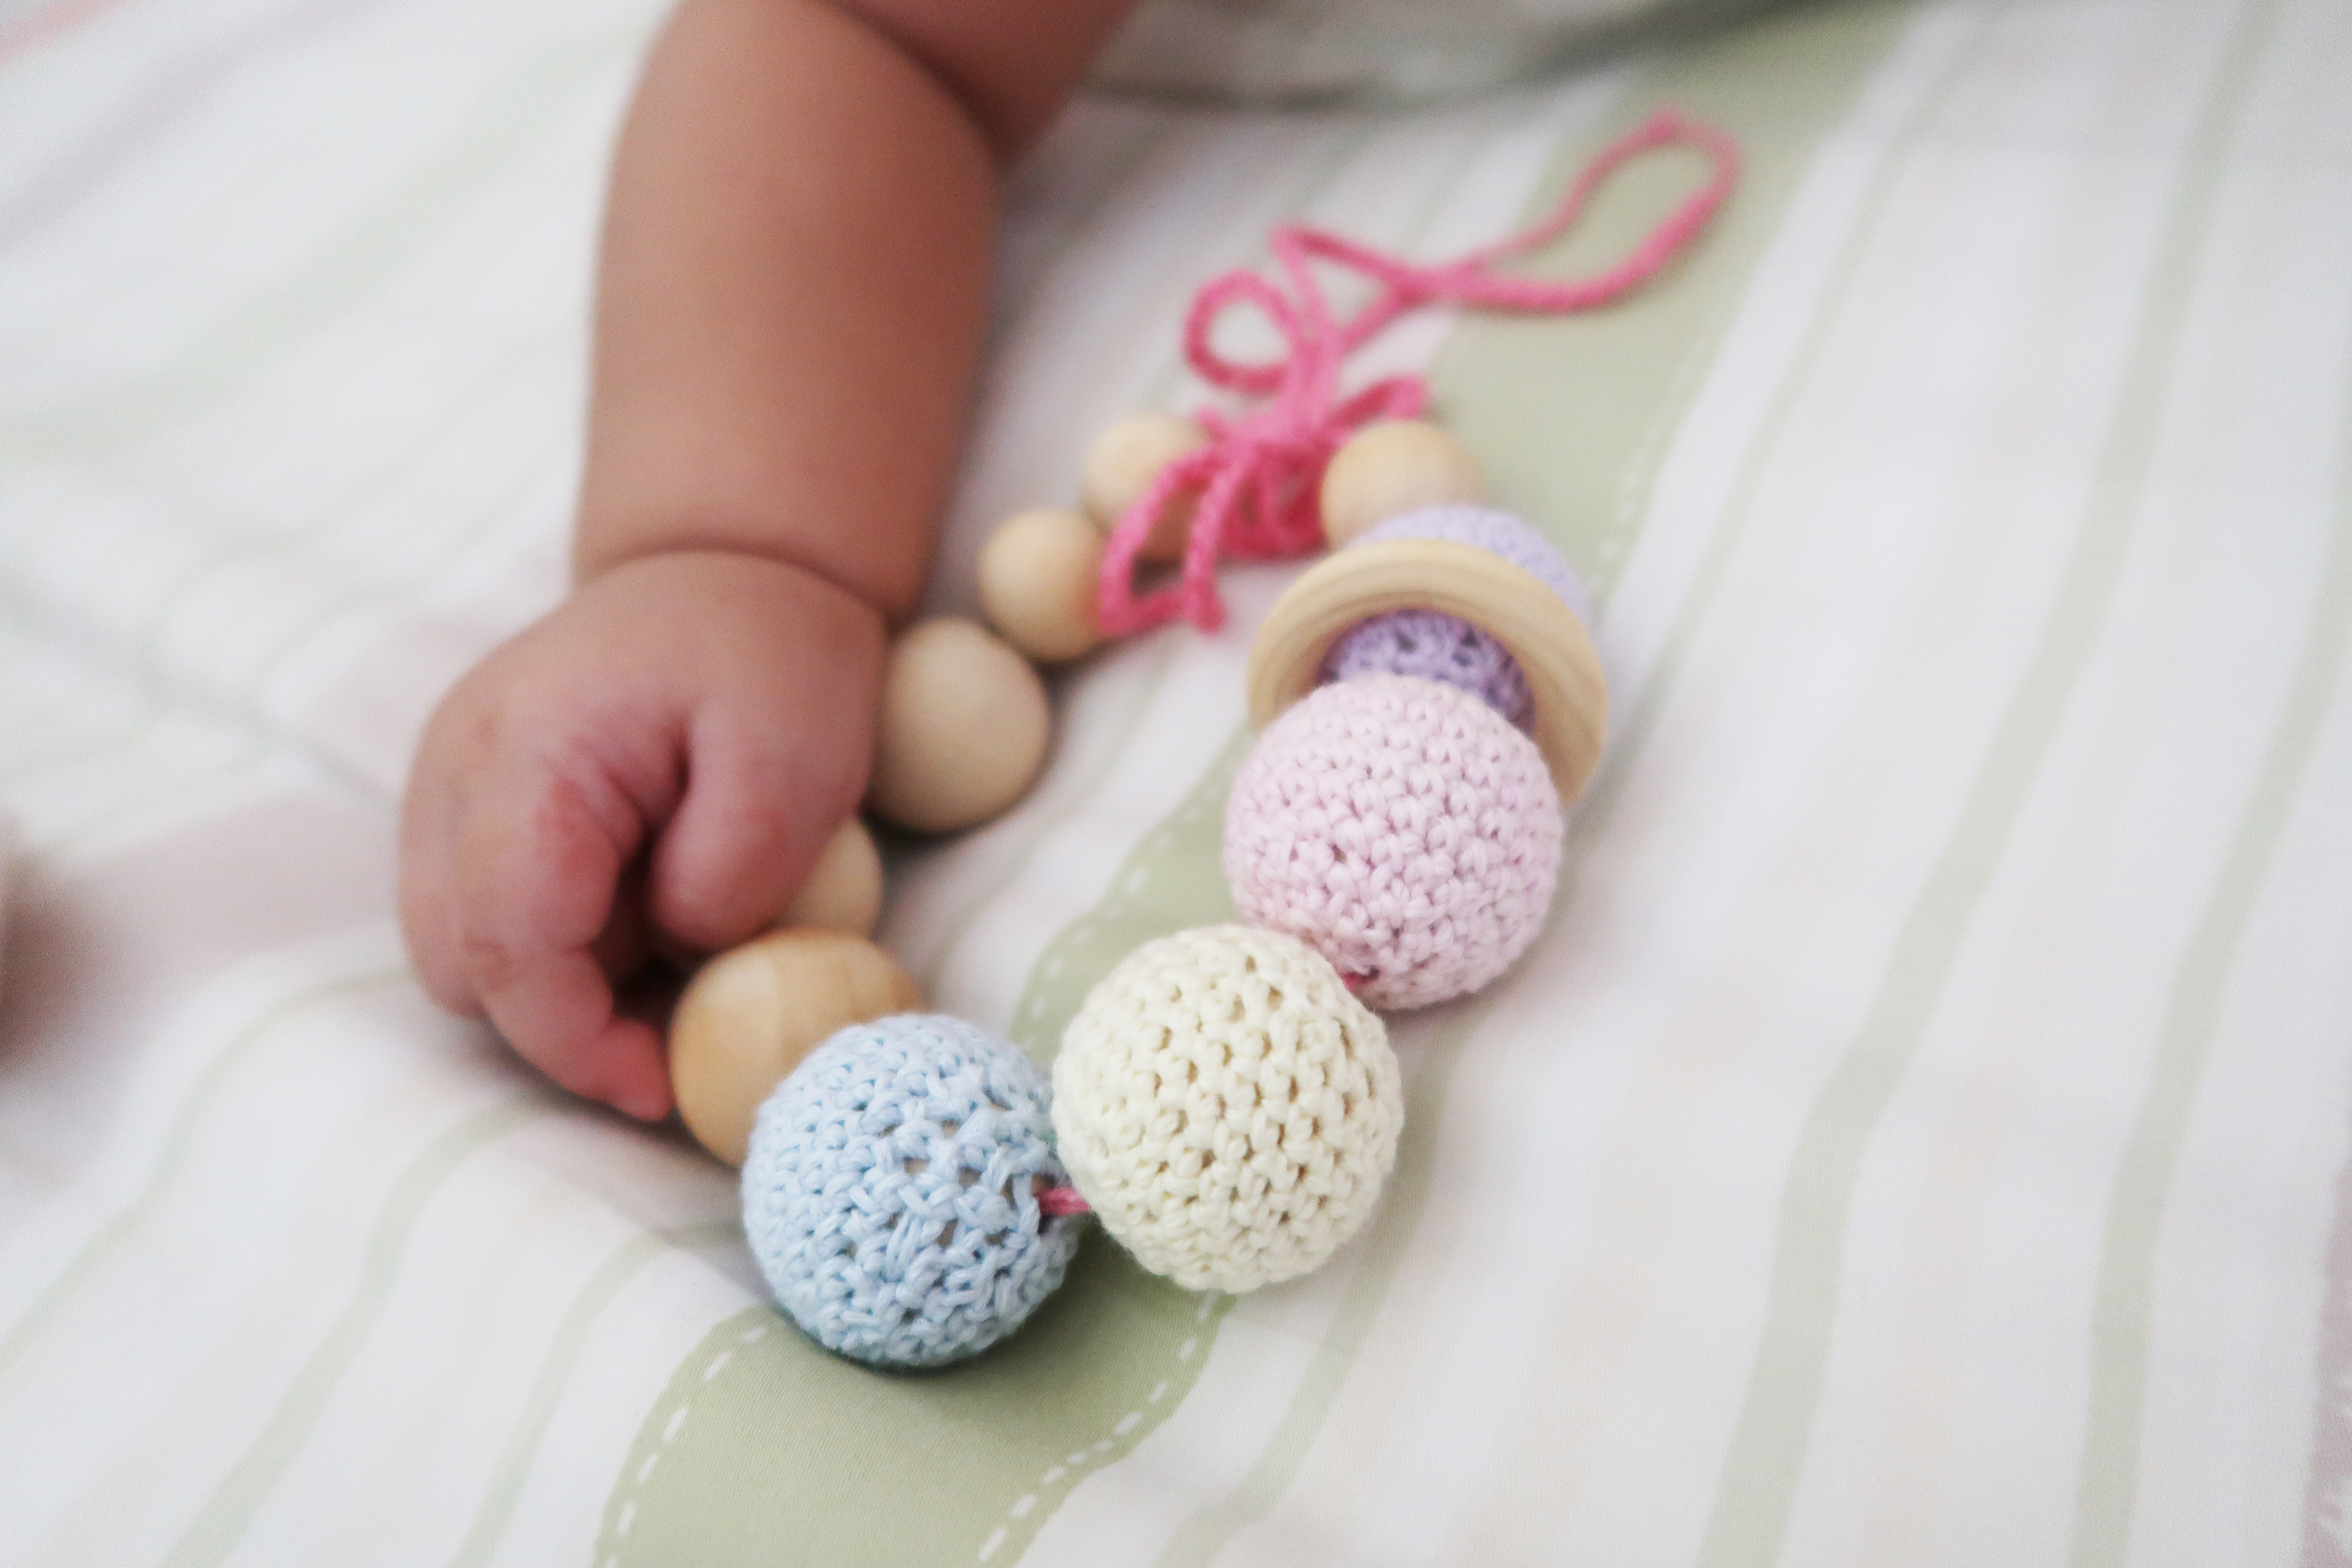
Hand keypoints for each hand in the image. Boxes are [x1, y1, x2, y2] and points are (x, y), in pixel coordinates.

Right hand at [399, 550, 884, 1119]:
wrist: (734, 564)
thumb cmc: (774, 652)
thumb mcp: (797, 758)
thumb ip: (732, 871)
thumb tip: (677, 953)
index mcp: (524, 754)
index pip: (506, 947)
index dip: (576, 1043)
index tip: (664, 1087)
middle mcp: (453, 773)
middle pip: (464, 967)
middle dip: (567, 1025)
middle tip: (683, 1026)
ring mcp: (448, 786)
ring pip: (468, 952)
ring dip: (566, 986)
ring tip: (680, 955)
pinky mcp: (471, 803)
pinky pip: (495, 913)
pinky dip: (565, 945)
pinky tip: (649, 914)